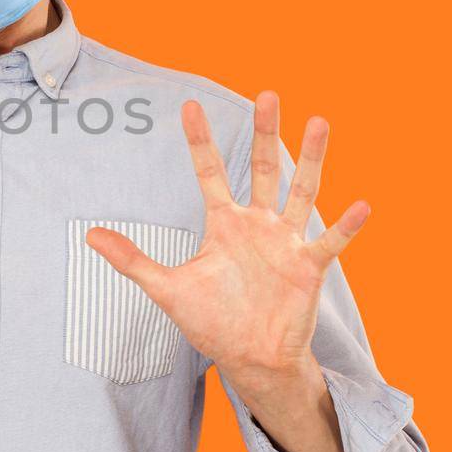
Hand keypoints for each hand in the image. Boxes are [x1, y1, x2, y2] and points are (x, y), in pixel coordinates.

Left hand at [86, 92, 368, 391]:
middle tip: (267, 94)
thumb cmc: (212, 322)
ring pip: (301, 191)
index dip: (200, 141)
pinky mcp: (309, 267)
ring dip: (310, 159)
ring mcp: (286, 242)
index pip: (209, 172)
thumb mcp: (167, 289)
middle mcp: (257, 224)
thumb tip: (89, 236)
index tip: (189, 106)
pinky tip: (362, 204)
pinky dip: (346, 225)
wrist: (250, 358)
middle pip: (263, 168)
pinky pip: (331, 242)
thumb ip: (132, 261)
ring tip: (319, 121)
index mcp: (224, 224)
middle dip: (265, 132)